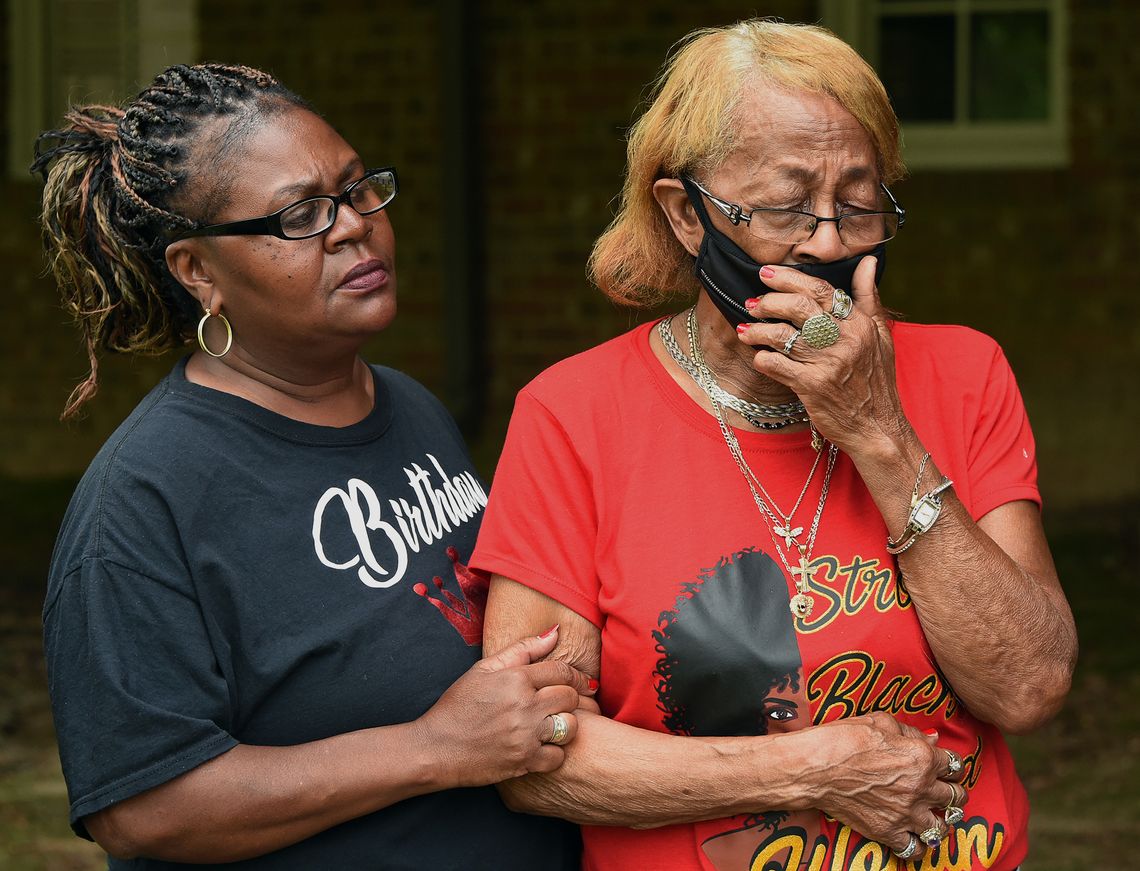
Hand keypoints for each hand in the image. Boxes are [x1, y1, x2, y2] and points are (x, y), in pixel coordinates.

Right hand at [415, 626, 595, 787]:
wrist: (435, 747)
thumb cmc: (458, 705)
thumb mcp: (484, 669)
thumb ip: (522, 649)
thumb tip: (555, 632)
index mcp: (515, 679)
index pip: (562, 671)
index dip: (578, 676)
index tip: (584, 683)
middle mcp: (524, 706)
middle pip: (570, 697)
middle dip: (572, 699)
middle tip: (566, 704)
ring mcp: (525, 736)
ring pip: (570, 726)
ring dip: (566, 725)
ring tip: (555, 725)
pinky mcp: (523, 762)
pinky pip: (558, 756)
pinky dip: (555, 753)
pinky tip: (543, 747)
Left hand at [736, 256, 906, 454]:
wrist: (877, 428)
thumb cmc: (876, 381)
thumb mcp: (880, 335)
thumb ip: (868, 297)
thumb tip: (868, 262)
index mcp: (860, 324)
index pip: (822, 290)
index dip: (790, 279)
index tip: (767, 273)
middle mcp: (845, 340)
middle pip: (799, 307)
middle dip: (769, 301)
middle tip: (752, 303)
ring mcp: (828, 363)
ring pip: (783, 335)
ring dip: (758, 329)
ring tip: (745, 328)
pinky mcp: (812, 387)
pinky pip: (778, 365)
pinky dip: (763, 358)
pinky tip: (757, 356)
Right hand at [809, 712, 967, 854]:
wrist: (815, 768)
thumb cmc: (844, 739)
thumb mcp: (879, 721)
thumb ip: (910, 731)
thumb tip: (931, 739)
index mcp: (922, 757)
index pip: (955, 765)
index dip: (951, 764)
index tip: (944, 766)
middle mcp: (921, 788)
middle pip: (956, 797)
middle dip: (954, 792)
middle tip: (945, 791)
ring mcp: (906, 814)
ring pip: (943, 827)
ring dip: (941, 820)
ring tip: (932, 816)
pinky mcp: (888, 832)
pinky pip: (916, 849)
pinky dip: (918, 845)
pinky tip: (913, 836)